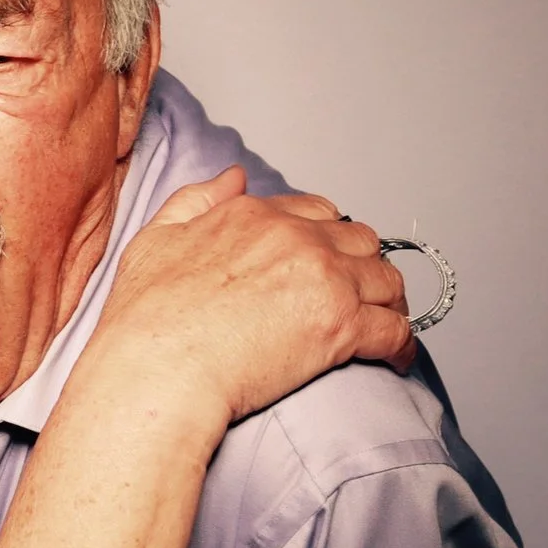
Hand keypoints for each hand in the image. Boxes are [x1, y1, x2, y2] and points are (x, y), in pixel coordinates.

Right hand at [93, 169, 416, 428]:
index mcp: (254, 217)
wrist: (157, 370)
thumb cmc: (146, 320)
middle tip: (358, 293)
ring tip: (382, 323)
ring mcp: (325, 281)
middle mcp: (297, 239)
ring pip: (387, 281)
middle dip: (363, 265)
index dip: (325, 239)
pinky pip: (396, 330)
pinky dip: (401, 346)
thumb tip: (235, 177)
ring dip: (388, 301)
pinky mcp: (343, 327)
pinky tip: (395, 358)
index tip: (325, 262)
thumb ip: (195, 201)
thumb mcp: (154, 241)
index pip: (316, 213)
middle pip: (360, 242)